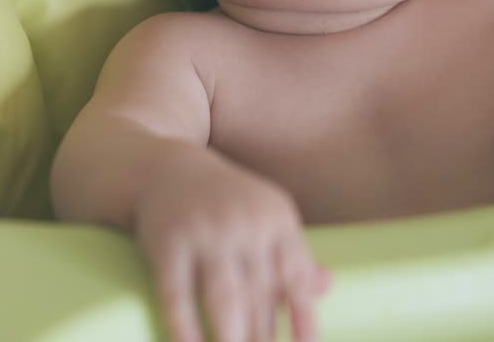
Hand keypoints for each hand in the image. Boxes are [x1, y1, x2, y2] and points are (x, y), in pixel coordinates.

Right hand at [135, 154, 330, 341]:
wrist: (166, 170)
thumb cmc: (226, 202)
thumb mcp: (266, 216)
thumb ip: (293, 254)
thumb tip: (326, 287)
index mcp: (275, 218)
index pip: (296, 276)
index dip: (303, 318)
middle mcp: (243, 224)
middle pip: (261, 295)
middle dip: (263, 339)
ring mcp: (204, 233)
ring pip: (225, 299)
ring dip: (234, 340)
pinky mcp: (168, 244)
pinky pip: (177, 295)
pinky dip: (185, 329)